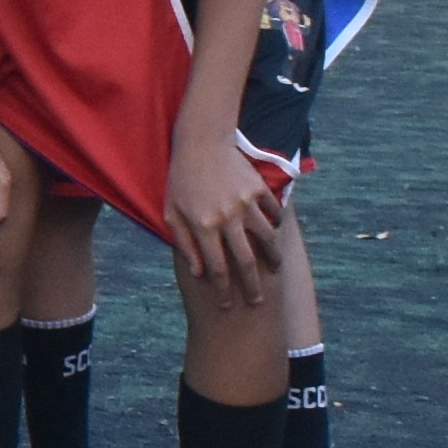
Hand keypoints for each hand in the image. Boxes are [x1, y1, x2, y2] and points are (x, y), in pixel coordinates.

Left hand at [163, 125, 275, 295]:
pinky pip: (273, 212)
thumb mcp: (172, 212)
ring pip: (267, 239)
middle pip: (246, 261)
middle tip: (257, 302)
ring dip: (273, 258)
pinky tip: (274, 232)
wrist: (201, 142)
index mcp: (203, 226)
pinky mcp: (259, 188)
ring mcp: (245, 203)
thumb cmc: (181, 179)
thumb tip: (200, 272)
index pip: (217, 268)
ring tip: (274, 269)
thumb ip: (185, 243)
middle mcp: (227, 217)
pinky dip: (276, 223)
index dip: (223, 291)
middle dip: (252, 286)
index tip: (227, 306)